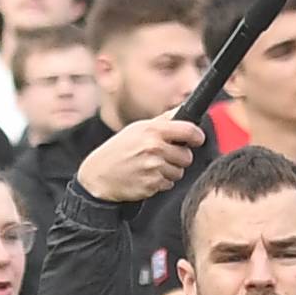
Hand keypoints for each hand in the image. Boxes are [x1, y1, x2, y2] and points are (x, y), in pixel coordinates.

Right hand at [79, 111, 201, 207]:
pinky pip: (168, 184)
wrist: (98, 175)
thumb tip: (184, 109)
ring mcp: (153, 168)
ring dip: (169, 172)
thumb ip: (163, 121)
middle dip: (178, 158)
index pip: (189, 131)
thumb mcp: (137, 129)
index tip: (196, 140)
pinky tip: (145, 176)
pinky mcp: (151, 185)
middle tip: (163, 156)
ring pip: (179, 172)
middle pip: (187, 156)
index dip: (197, 136)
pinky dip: (160, 182)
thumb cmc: (118, 150)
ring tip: (150, 166)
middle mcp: (154, 148)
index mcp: (152, 131)